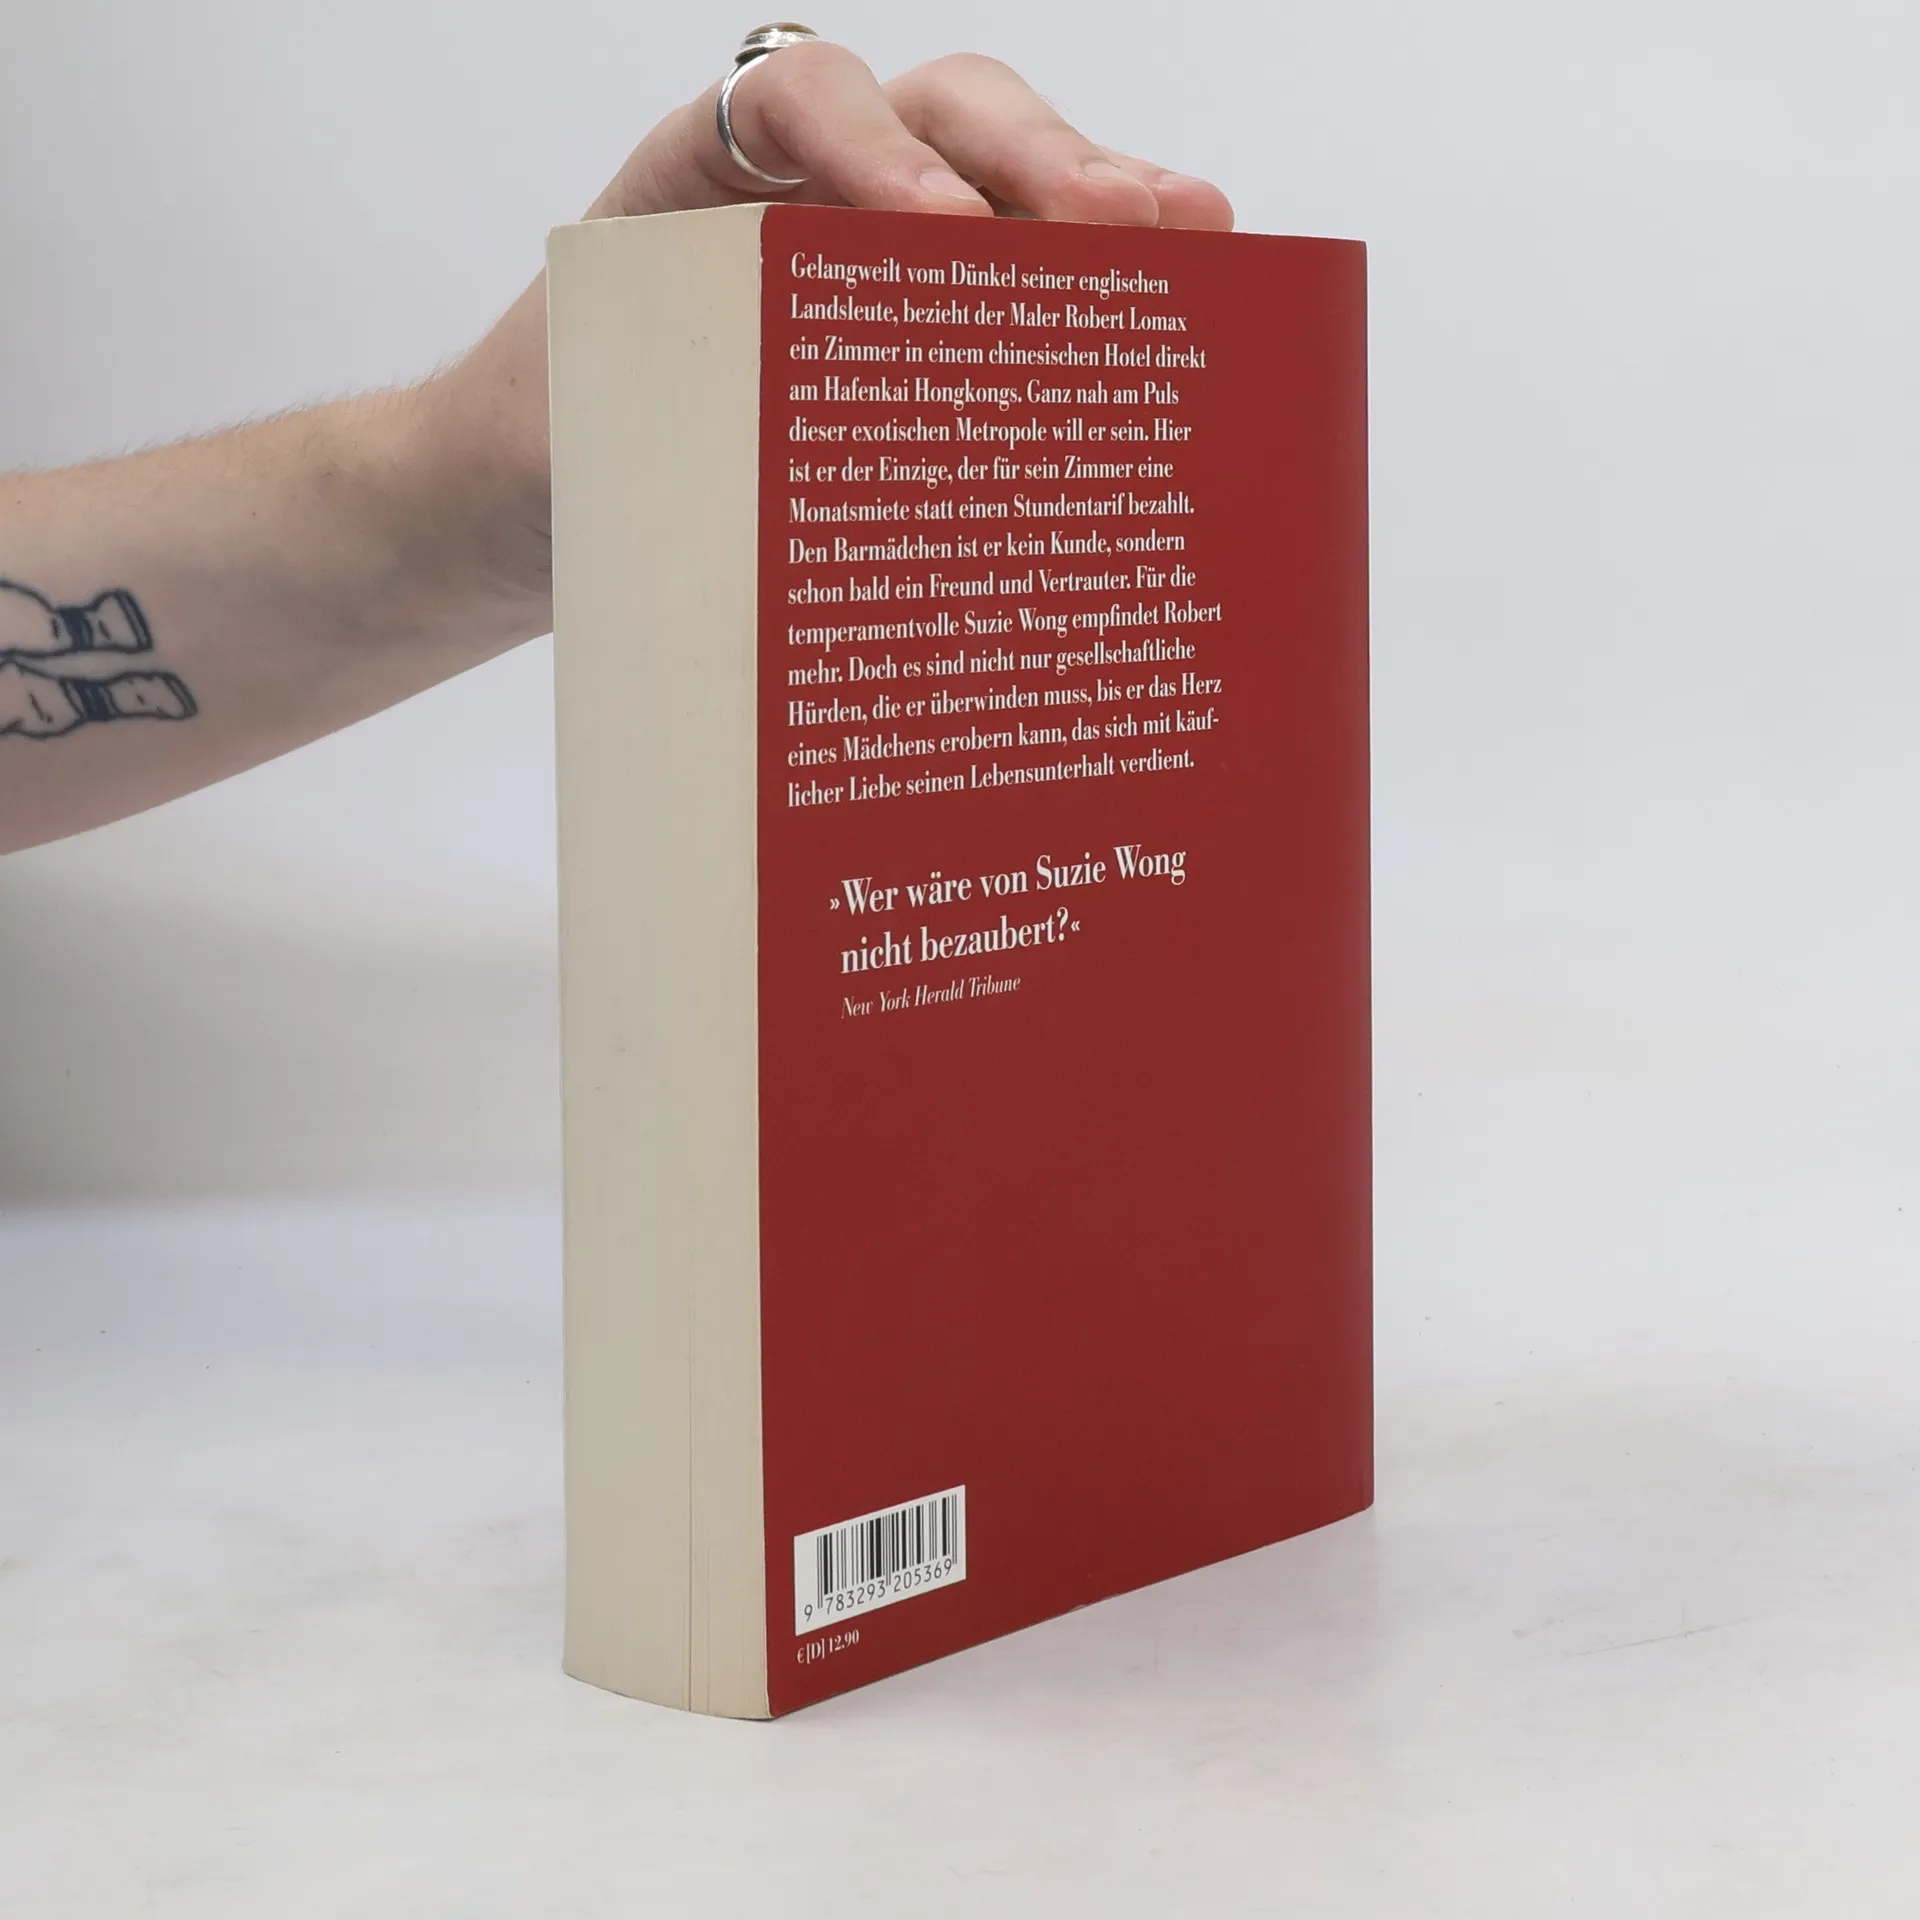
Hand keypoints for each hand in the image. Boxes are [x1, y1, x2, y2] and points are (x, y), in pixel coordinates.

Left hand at [424, 42, 1232, 633]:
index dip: (874, 144)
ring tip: (1204, 246)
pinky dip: (1102, 289)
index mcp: (704, 176)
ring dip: (1106, 208)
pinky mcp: (936, 328)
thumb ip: (646, 434)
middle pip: (943, 118)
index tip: (936, 227)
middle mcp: (809, 187)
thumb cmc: (547, 453)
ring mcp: (883, 248)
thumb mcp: (573, 436)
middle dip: (1037, 162)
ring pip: (1009, 183)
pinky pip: (1027, 282)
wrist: (529, 504)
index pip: (799, 99)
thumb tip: (747, 506)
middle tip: (1127, 228)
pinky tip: (1186, 303)